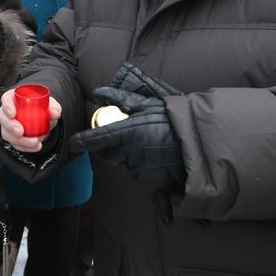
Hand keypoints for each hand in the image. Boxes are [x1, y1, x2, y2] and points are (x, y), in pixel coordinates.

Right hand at [0, 87, 61, 152]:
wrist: (46, 121)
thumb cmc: (43, 108)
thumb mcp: (51, 105)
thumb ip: (54, 108)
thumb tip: (54, 113)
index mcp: (15, 98)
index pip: (6, 99)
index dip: (7, 106)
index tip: (13, 113)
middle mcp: (8, 111)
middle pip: (2, 117)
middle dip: (10, 126)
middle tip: (21, 131)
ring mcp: (8, 125)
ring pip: (6, 133)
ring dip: (19, 140)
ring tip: (33, 142)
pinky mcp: (13, 137)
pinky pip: (15, 144)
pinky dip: (25, 147)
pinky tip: (35, 146)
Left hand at [70, 83, 184, 191]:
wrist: (202, 144)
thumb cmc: (175, 120)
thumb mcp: (149, 103)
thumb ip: (121, 99)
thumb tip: (99, 93)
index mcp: (127, 133)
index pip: (97, 139)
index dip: (83, 142)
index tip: (74, 144)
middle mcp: (130, 154)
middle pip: (110, 153)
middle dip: (111, 147)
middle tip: (126, 137)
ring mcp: (139, 170)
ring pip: (126, 163)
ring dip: (131, 155)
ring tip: (151, 144)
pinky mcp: (149, 183)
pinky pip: (139, 174)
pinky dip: (144, 167)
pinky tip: (157, 158)